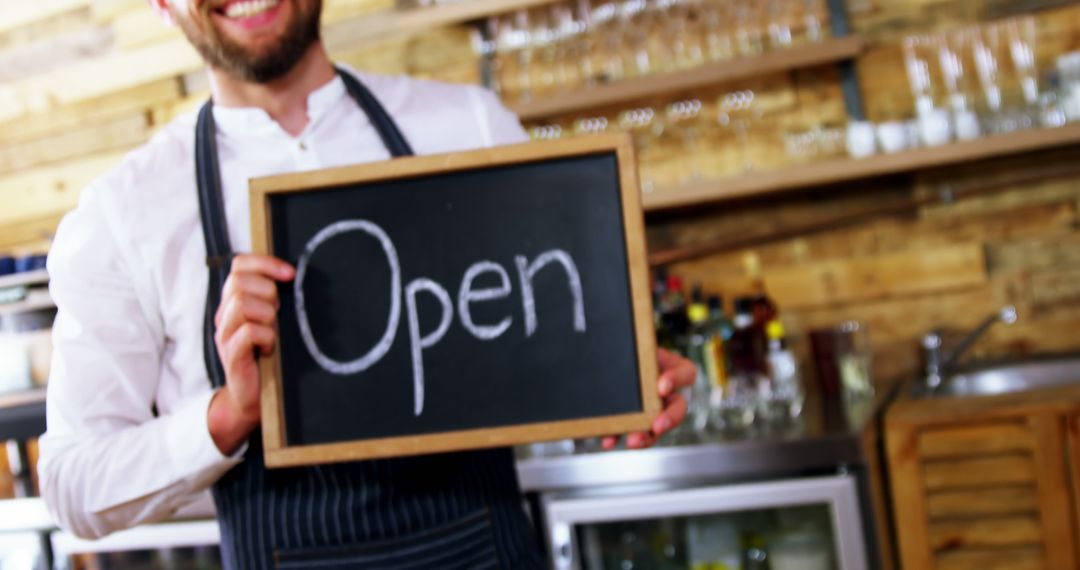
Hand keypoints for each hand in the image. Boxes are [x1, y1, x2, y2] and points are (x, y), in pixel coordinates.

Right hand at [207, 254, 294, 454]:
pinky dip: (266, 337)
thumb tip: (295, 274)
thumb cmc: (269, 357)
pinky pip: (249, 332)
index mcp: (234, 302)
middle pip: (240, 282)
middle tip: (278, 313)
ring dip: (268, 316)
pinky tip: (271, 348)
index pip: (239, 266)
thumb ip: (274, 300)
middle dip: (267, 292)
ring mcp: (225, 335)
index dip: (265, 263)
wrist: (254, 399)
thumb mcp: (272, 322)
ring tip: (273, 333)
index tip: (291, 274)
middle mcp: (224, 315)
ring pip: (243, 304)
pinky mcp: (231, 355)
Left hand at [602, 348, 696, 449]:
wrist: (608, 355)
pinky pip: (628, 431)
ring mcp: (650, 408)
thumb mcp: (635, 346)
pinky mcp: (630, 418)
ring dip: (645, 437)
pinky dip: (617, 437)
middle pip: (677, 409)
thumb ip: (637, 351)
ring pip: (655, 428)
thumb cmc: (628, 348)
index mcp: (672, 369)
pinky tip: (607, 440)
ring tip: (633, 441)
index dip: (676, 380)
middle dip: (667, 420)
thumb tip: (624, 350)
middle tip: (657, 426)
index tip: (662, 386)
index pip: (686, 373)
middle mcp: (665, 392)